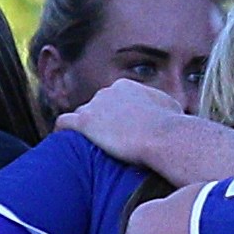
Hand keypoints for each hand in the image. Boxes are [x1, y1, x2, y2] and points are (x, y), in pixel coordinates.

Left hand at [58, 77, 182, 164]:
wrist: (163, 136)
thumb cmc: (172, 126)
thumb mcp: (171, 107)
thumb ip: (161, 105)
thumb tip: (170, 110)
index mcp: (126, 87)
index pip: (111, 100)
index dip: (113, 117)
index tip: (116, 131)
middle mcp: (107, 92)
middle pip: (95, 107)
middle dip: (98, 123)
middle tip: (103, 143)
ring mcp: (94, 106)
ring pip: (80, 116)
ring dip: (83, 129)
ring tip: (82, 146)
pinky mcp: (85, 122)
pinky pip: (63, 123)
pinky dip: (62, 132)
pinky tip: (62, 144)